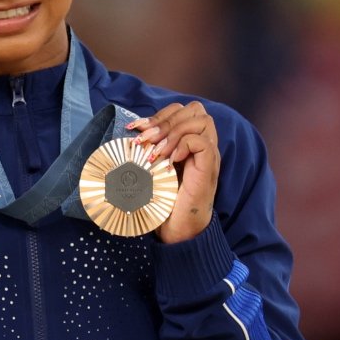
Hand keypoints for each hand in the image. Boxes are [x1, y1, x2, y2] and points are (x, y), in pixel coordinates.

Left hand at [129, 102, 219, 244]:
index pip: (182, 109)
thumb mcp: (150, 167)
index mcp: (189, 142)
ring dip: (171, 132)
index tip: (135, 129)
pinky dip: (180, 146)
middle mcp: (202, 145)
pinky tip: (166, 162)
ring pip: (201, 120)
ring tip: (154, 151)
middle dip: (164, 119)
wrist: (176, 230)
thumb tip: (130, 130)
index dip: (159, 114)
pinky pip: (200, 141)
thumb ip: (148, 147)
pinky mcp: (208, 168)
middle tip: (143, 139)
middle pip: (194, 109)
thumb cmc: (162, 201)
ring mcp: (208, 156)